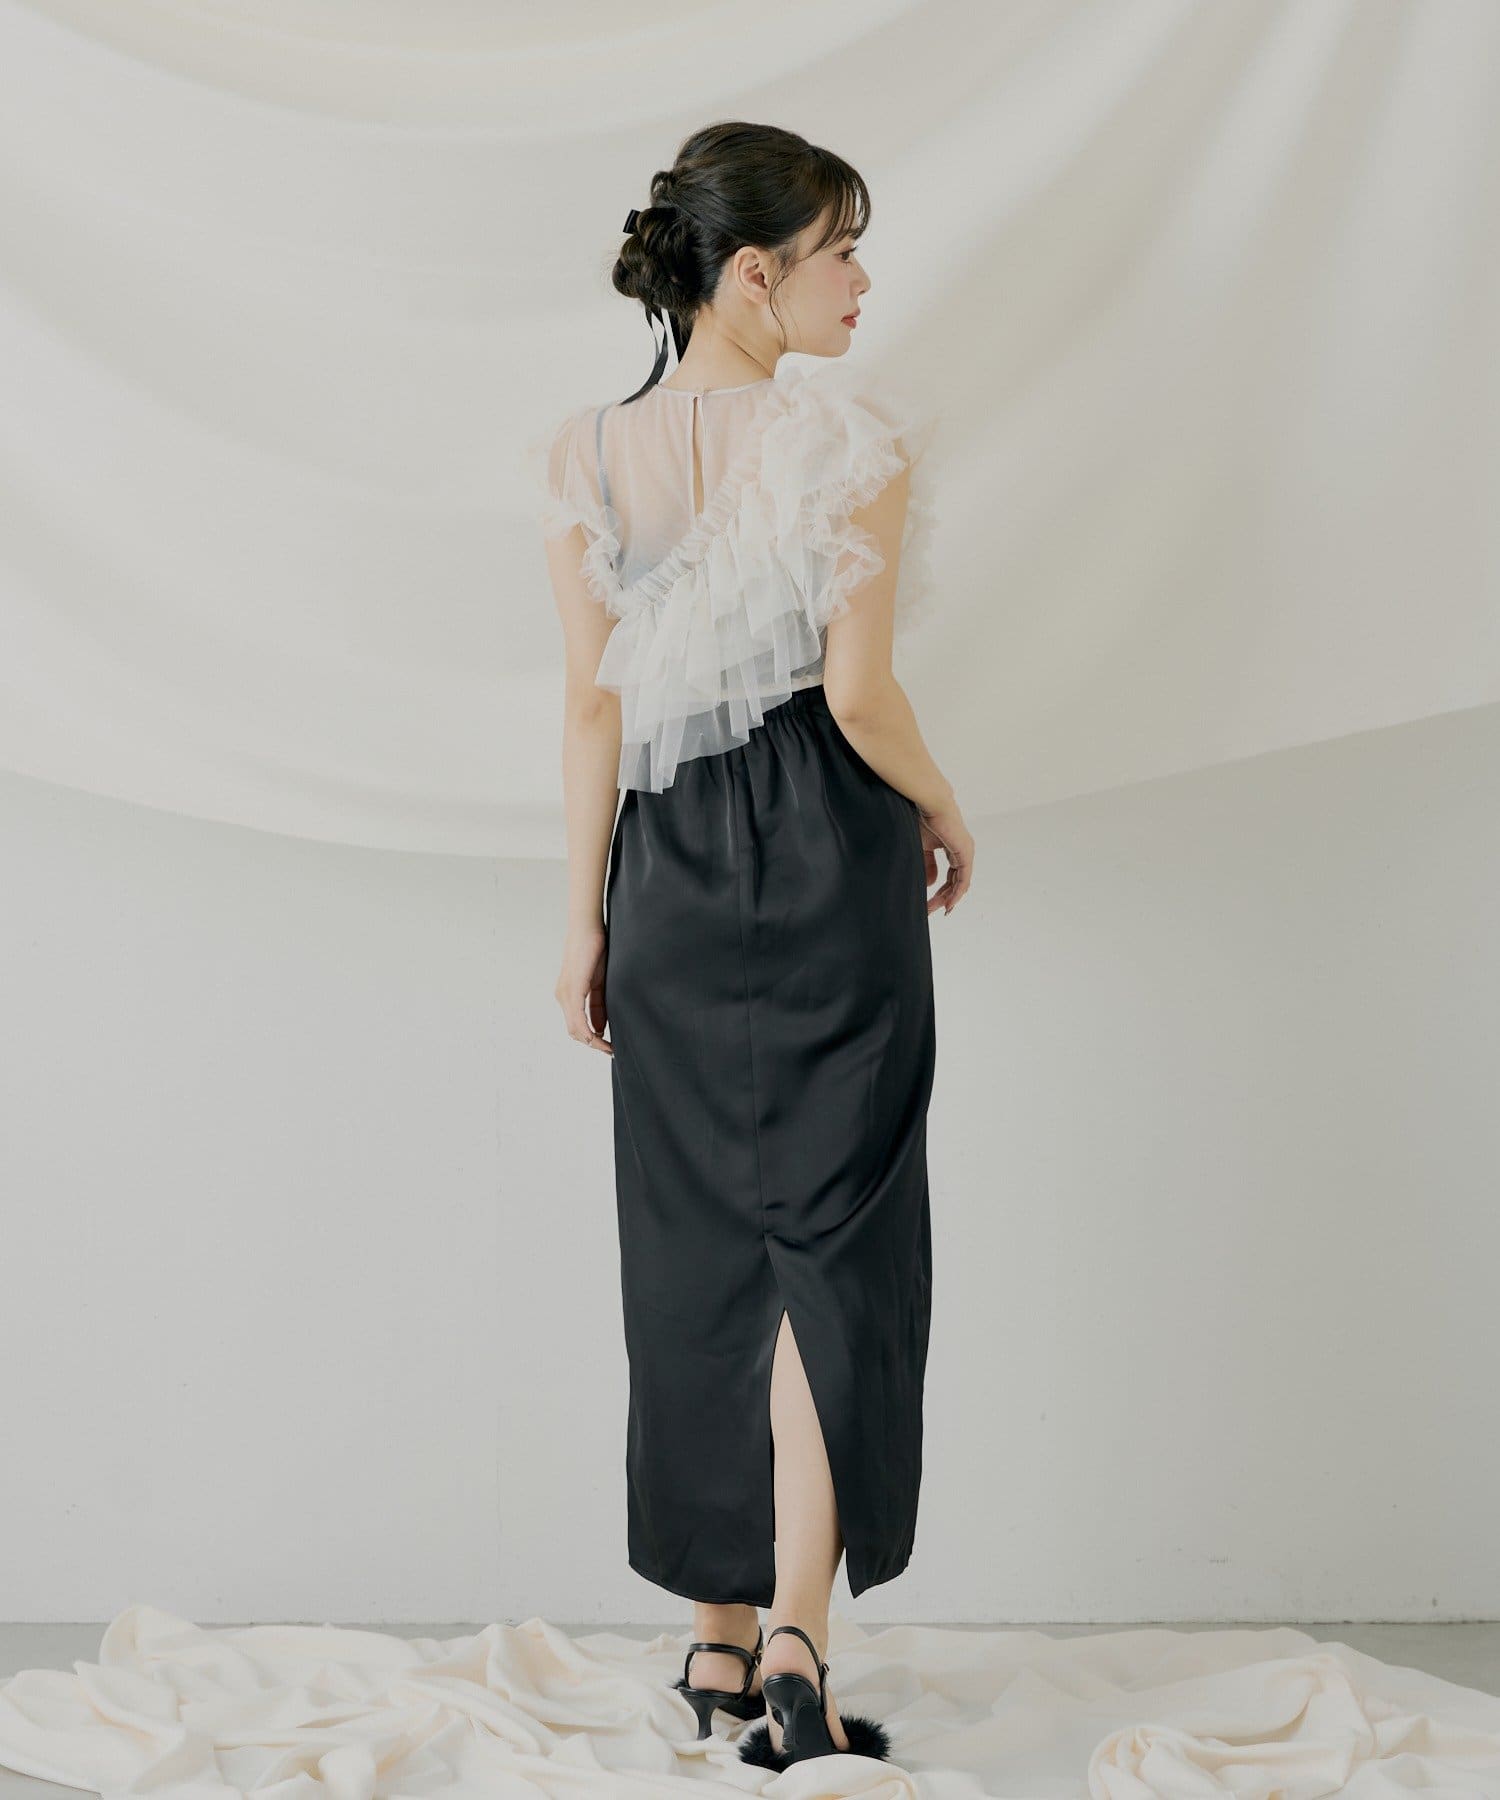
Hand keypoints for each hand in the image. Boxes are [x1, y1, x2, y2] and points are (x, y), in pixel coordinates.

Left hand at [556, 923, 611, 1054]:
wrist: (588, 927)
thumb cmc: (595, 949)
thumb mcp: (600, 981)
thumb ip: (598, 1004)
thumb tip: (600, 1027)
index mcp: (568, 994)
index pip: (577, 1025)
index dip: (592, 1039)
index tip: (608, 1047)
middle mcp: (563, 996)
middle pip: (574, 1031)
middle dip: (593, 1044)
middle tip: (611, 1050)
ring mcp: (566, 993)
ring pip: (575, 1028)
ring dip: (592, 1041)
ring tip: (608, 1047)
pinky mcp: (573, 988)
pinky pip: (578, 1017)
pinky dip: (588, 1030)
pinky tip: (600, 1037)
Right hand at [918, 800, 972, 915]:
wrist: (929, 803)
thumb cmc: (922, 818)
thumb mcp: (922, 847)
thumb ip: (927, 865)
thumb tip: (930, 884)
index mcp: (952, 849)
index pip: (950, 876)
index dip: (941, 891)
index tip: (930, 904)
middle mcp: (962, 851)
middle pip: (954, 882)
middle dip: (942, 898)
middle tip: (930, 910)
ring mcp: (965, 852)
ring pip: (960, 883)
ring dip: (948, 898)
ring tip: (937, 910)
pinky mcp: (965, 852)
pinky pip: (963, 878)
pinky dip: (957, 892)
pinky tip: (949, 903)